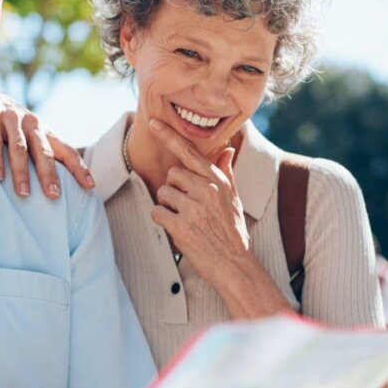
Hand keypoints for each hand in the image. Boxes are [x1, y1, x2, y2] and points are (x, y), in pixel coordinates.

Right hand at [0, 83, 93, 197]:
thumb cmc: (10, 126)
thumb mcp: (28, 137)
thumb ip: (40, 155)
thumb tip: (57, 189)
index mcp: (45, 132)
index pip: (67, 151)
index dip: (79, 168)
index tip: (90, 186)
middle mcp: (32, 124)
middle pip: (44, 152)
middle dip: (50, 174)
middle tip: (54, 195)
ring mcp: (12, 119)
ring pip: (20, 148)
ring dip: (22, 171)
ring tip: (24, 193)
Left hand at [148, 119, 249, 280]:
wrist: (234, 264)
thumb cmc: (233, 231)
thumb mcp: (234, 199)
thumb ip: (226, 172)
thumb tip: (227, 149)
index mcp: (218, 181)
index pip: (190, 153)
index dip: (169, 137)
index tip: (153, 123)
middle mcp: (207, 190)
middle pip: (172, 175)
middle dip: (174, 189)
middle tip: (186, 206)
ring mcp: (194, 208)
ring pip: (163, 193)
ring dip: (168, 206)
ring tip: (185, 219)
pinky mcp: (181, 226)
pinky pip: (157, 212)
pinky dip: (163, 220)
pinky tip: (178, 228)